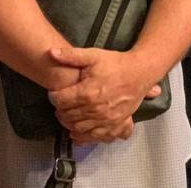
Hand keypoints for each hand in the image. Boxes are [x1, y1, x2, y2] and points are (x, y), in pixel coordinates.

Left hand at [46, 47, 160, 139]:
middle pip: (67, 116)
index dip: (53, 97)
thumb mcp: (92, 55)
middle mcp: (95, 109)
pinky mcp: (114, 126)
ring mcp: (105, 120)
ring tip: (67, 115)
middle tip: (59, 105)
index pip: (60, 101)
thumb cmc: (115, 64)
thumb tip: (51, 52)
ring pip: (78, 128)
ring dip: (68, 124)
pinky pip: (94, 137)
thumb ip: (71, 55)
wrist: (139, 73)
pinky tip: (78, 131)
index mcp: (87, 92)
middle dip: (59, 111)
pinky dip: (83, 136)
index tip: (54, 93)